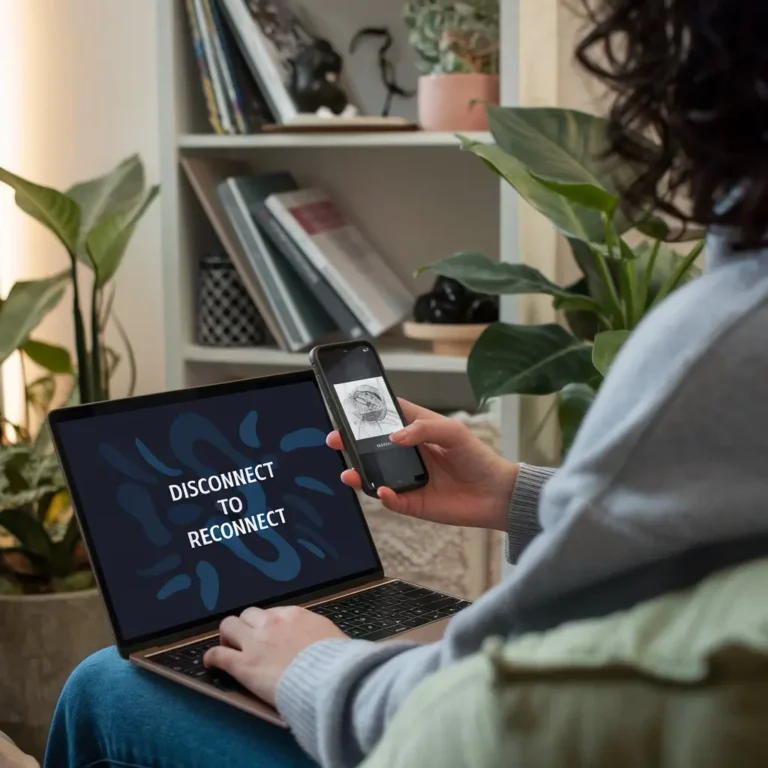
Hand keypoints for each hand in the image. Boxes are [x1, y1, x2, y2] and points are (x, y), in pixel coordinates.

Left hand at [203, 606, 345, 705]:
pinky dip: (212, 657)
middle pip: (247, 614)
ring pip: (228, 626)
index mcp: (294, 615)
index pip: (272, 613)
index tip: (269, 636)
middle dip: (245, 626)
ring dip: (227, 636)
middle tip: (246, 641)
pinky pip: (218, 655)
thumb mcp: (332, 637)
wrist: (328, 679)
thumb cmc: (337, 661)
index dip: (267, 624)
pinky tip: (210, 663)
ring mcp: (255, 643)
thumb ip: (319, 635)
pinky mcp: (243, 665)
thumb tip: (322, 642)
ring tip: (228, 647)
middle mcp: (271, 623)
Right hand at [327, 399, 517, 530]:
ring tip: (348, 471)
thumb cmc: (477, 457)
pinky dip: (384, 496)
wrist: (496, 494)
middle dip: (350, 443)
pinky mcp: (412, 502)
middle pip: (371, 446)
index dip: (366, 412)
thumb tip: (394, 436)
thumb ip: (424, 428)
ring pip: (375, 475)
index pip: (386, 417)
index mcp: (416, 430)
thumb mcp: (453, 432)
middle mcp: (407, 454)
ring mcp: (407, 478)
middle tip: (335, 439)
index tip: (347, 408)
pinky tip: (382, 491)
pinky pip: (391, 500)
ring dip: (359, 473)